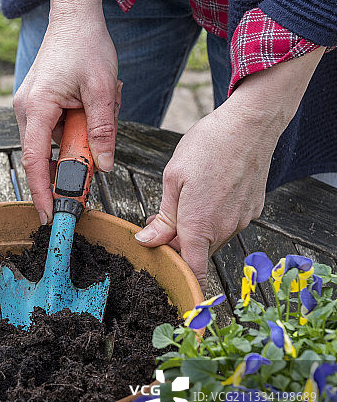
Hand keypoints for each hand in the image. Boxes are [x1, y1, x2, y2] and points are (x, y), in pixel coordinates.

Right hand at [13, 0, 120, 222]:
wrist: (75, 18)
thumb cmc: (86, 46)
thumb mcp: (102, 90)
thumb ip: (103, 130)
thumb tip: (104, 166)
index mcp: (37, 108)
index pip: (36, 161)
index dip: (42, 192)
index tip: (50, 215)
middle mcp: (26, 110)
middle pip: (42, 156)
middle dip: (67, 168)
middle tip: (92, 173)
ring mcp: (29, 107)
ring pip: (50, 145)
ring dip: (75, 145)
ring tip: (98, 120)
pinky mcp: (38, 105)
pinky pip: (53, 132)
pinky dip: (71, 134)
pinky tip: (90, 115)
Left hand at [134, 48, 324, 286]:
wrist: (250, 125)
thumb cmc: (208, 146)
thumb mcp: (173, 178)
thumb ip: (164, 217)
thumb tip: (147, 241)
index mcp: (199, 226)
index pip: (193, 271)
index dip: (179, 276)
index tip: (164, 267)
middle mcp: (224, 229)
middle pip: (198, 252)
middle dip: (177, 242)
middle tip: (158, 220)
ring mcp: (242, 220)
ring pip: (212, 238)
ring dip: (196, 229)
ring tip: (183, 200)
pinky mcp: (253, 210)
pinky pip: (228, 223)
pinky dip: (214, 217)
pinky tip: (208, 192)